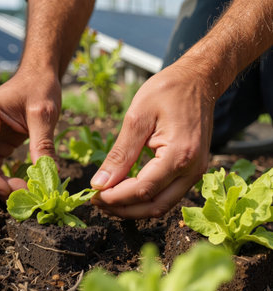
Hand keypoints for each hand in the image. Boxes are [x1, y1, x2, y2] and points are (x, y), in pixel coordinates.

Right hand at [0, 70, 60, 198]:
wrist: (41, 75)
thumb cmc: (40, 86)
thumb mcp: (44, 114)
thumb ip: (43, 144)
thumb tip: (48, 175)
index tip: (12, 190)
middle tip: (22, 195)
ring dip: (0, 184)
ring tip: (23, 192)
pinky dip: (5, 178)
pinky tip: (21, 185)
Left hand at [91, 62, 214, 217]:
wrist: (198, 81)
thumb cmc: (167, 91)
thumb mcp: (136, 118)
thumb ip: (119, 155)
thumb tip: (99, 184)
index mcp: (178, 155)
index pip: (142, 190)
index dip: (115, 198)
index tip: (93, 195)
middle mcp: (191, 170)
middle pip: (153, 206)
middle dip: (122, 209)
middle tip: (97, 202)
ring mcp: (195, 173)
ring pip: (161, 206)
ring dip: (133, 208)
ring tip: (107, 200)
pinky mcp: (192, 172)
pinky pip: (167, 195)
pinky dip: (145, 199)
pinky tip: (125, 192)